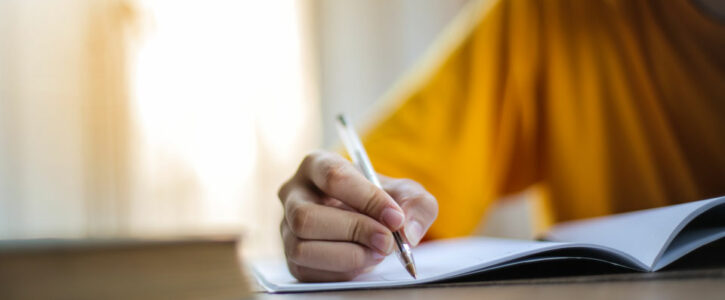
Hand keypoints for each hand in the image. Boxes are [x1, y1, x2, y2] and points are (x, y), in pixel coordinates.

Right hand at [278, 150, 437, 281]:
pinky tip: (362, 263)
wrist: (370, 223)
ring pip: (302, 247)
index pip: (333, 177)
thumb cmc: (382, 201)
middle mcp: (293, 194)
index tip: (395, 217)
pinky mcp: (291, 258)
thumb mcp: (407, 193)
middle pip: (307, 216)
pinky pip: (306, 271)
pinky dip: (340, 272)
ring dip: (347, 256)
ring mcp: (287, 227)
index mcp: (317, 164)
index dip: (366, 199)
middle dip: (353, 232)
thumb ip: (416, 204)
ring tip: (377, 253)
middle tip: (387, 241)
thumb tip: (407, 231)